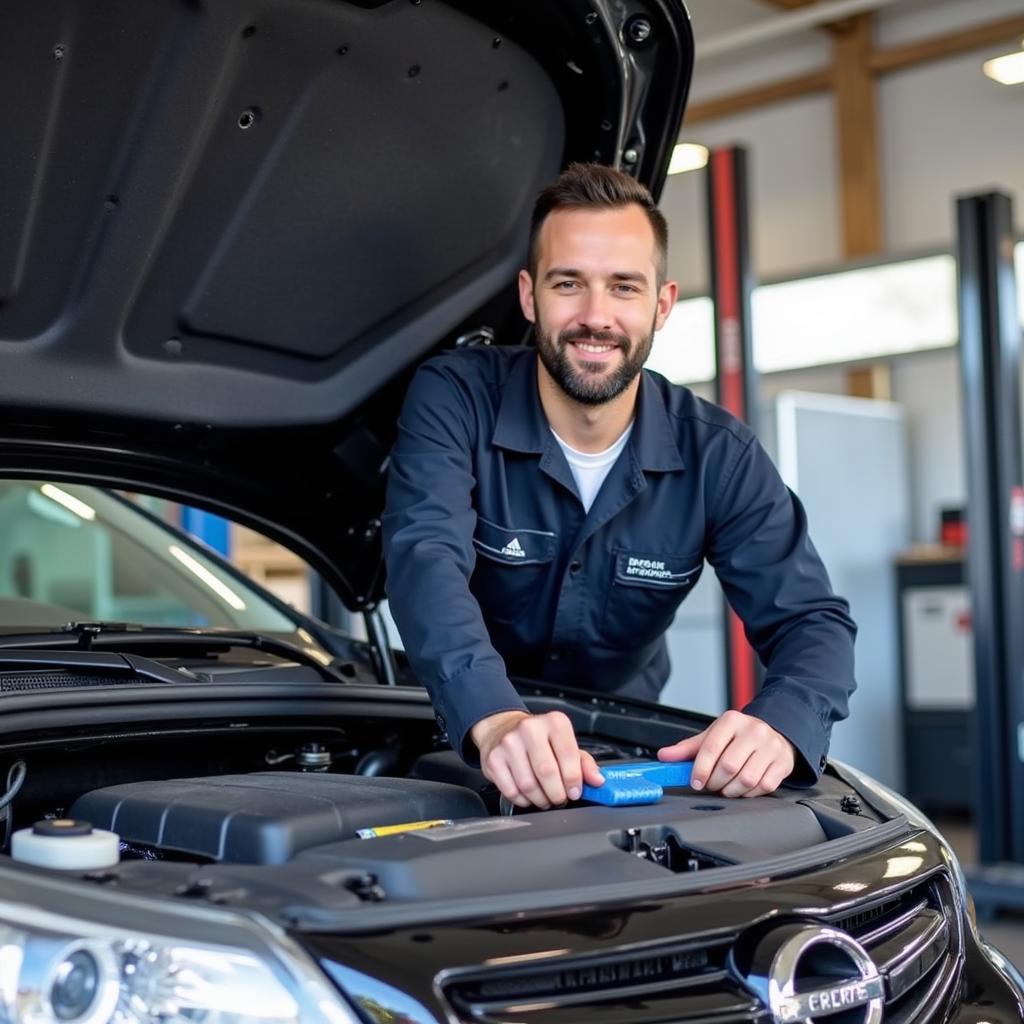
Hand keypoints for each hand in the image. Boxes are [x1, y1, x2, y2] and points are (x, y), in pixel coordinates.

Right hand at [470, 710, 604, 808]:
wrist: (502, 728)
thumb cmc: (539, 739)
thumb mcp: (565, 743)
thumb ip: (584, 762)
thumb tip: (597, 780)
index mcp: (554, 722)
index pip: (569, 756)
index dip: (574, 780)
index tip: (575, 791)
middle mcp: (530, 729)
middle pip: (547, 773)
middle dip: (558, 794)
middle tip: (560, 798)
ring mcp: (509, 743)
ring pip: (528, 785)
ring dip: (541, 799)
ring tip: (545, 797)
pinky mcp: (494, 759)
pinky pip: (512, 791)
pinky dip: (523, 800)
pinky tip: (528, 794)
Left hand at [657, 710, 794, 797]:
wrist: (774, 733)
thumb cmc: (739, 736)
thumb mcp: (713, 736)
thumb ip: (688, 748)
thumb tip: (664, 756)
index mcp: (732, 720)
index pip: (711, 747)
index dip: (700, 769)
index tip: (695, 781)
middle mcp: (754, 730)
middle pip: (728, 766)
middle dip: (715, 782)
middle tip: (710, 785)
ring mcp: (771, 746)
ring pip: (746, 779)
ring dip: (731, 790)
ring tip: (725, 787)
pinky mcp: (783, 763)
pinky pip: (763, 786)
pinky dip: (749, 793)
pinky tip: (742, 787)